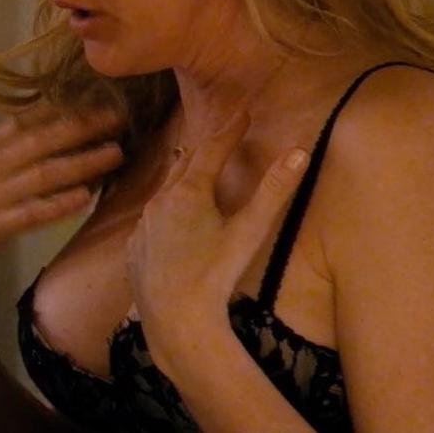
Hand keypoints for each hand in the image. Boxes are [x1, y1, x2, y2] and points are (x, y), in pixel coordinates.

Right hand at [0, 110, 123, 297]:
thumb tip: (51, 129)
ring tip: (114, 154)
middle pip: (40, 142)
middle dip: (82, 128)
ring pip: (43, 175)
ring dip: (81, 163)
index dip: (64, 108)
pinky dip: (57, 204)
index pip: (27, 121)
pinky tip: (84, 197)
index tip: (99, 97)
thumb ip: (8, 151)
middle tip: (118, 117)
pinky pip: (30, 213)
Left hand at [125, 111, 307, 373]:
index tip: (243, 113)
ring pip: (165, 190)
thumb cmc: (216, 275)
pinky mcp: (135, 248)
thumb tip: (298, 151)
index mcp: (188, 193)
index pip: (212, 149)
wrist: (175, 319)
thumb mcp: (250, 232)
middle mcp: (159, 202)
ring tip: (197, 167)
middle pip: (184, 164)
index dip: (230, 130)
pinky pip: (152, 219)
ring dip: (183, 175)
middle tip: (222, 135)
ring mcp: (143, 226)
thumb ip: (273, 191)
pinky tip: (173, 216)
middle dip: (205, 147)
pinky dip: (167, 208)